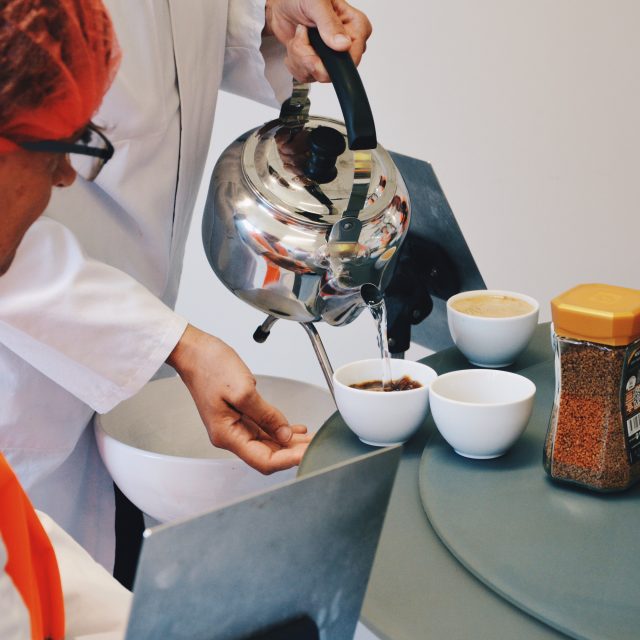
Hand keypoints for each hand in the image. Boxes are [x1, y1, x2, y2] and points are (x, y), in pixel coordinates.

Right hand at [167, 324, 310, 473]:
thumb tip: (285, 434)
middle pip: (268, 455)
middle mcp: (230, 435)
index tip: (309, 453)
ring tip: (312, 439)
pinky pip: (263, 430)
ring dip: (290, 442)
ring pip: (267, 444)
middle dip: (294, 452)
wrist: (193, 352)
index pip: (264, 461)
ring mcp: (234, 426)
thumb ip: (266, 415)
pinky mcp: (238, 416)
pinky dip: (280, 430)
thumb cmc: (208, 366)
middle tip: (317, 445)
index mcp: (227, 434)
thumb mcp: (243, 389)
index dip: (289, 460)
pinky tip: (295, 429)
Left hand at [264, 0, 371, 81]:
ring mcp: (332, 57)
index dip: (333, 59)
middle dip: (310, 57)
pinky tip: (297, 45)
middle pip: (333, 71)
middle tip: (302, 35)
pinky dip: (295, 63)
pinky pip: (307, 77)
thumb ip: (329, 24)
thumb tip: (344, 45)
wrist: (282, 6)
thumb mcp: (316, 3)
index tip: (317, 43)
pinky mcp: (318, 65)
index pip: (354, 57)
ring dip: (300, 57)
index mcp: (356, 26)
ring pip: (317, 75)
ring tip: (299, 36)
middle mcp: (346, 44)